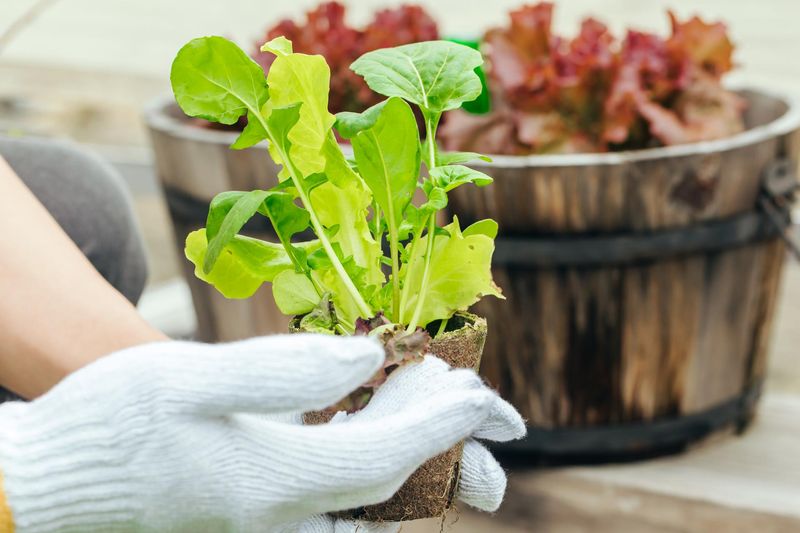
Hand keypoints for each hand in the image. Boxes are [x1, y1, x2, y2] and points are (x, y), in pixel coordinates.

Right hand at [0, 336, 501, 531]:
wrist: (58, 479)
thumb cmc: (115, 423)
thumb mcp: (188, 381)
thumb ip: (280, 372)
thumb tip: (365, 358)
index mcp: (273, 482)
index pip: (387, 458)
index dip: (441, 423)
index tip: (480, 391)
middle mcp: (283, 516)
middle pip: (391, 485)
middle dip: (440, 438)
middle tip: (472, 393)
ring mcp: (272, 520)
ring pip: (370, 493)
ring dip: (411, 445)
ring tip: (429, 394)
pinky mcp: (259, 509)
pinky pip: (337, 488)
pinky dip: (370, 450)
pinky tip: (371, 411)